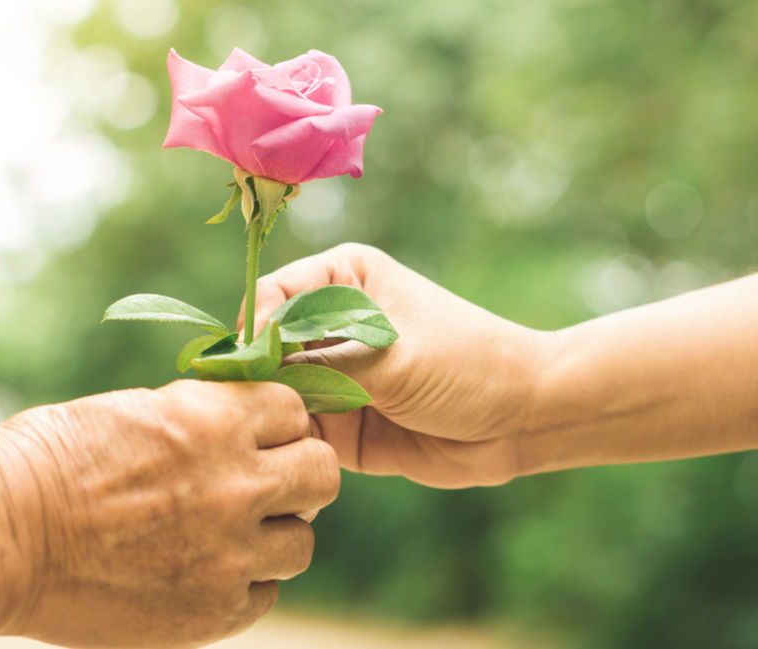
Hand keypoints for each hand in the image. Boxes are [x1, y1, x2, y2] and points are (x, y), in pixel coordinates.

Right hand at [0, 380, 338, 647]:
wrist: (2, 536)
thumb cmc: (49, 461)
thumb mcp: (134, 412)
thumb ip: (198, 420)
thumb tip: (238, 427)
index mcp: (212, 420)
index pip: (294, 411)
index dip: (276, 423)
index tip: (255, 435)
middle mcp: (235, 485)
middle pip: (320, 475)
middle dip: (295, 476)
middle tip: (260, 484)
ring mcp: (228, 554)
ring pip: (300, 543)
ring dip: (272, 535)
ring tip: (226, 534)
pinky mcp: (212, 611)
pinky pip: (263, 593)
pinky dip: (243, 583)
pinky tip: (201, 571)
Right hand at [249, 243, 549, 488]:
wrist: (522, 420)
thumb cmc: (468, 364)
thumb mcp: (392, 358)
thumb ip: (323, 364)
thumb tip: (257, 372)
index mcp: (341, 279)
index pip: (273, 294)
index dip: (256, 327)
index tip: (255, 360)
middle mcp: (326, 323)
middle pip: (264, 346)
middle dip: (256, 377)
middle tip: (253, 408)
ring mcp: (328, 374)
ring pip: (273, 392)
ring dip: (270, 415)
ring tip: (273, 436)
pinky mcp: (335, 422)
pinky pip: (295, 432)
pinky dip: (287, 445)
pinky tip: (285, 458)